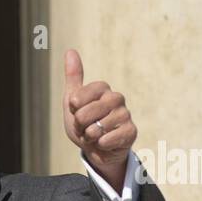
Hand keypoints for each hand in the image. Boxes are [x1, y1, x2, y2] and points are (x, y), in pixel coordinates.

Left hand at [62, 49, 135, 192]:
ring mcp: (125, 114)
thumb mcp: (73, 101)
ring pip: (96, 128)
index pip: (78, 97)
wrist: (95, 149)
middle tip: (85, 127)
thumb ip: (73, 77)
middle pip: (85, 114)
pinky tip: (104, 143)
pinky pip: (108, 139)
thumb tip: (70, 51)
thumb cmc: (83, 124)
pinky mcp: (131, 131)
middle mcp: (116, 98)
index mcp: (102, 89)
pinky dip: (101, 144)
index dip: (73, 110)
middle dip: (80, 126)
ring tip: (95, 135)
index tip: (77, 112)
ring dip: (90, 137)